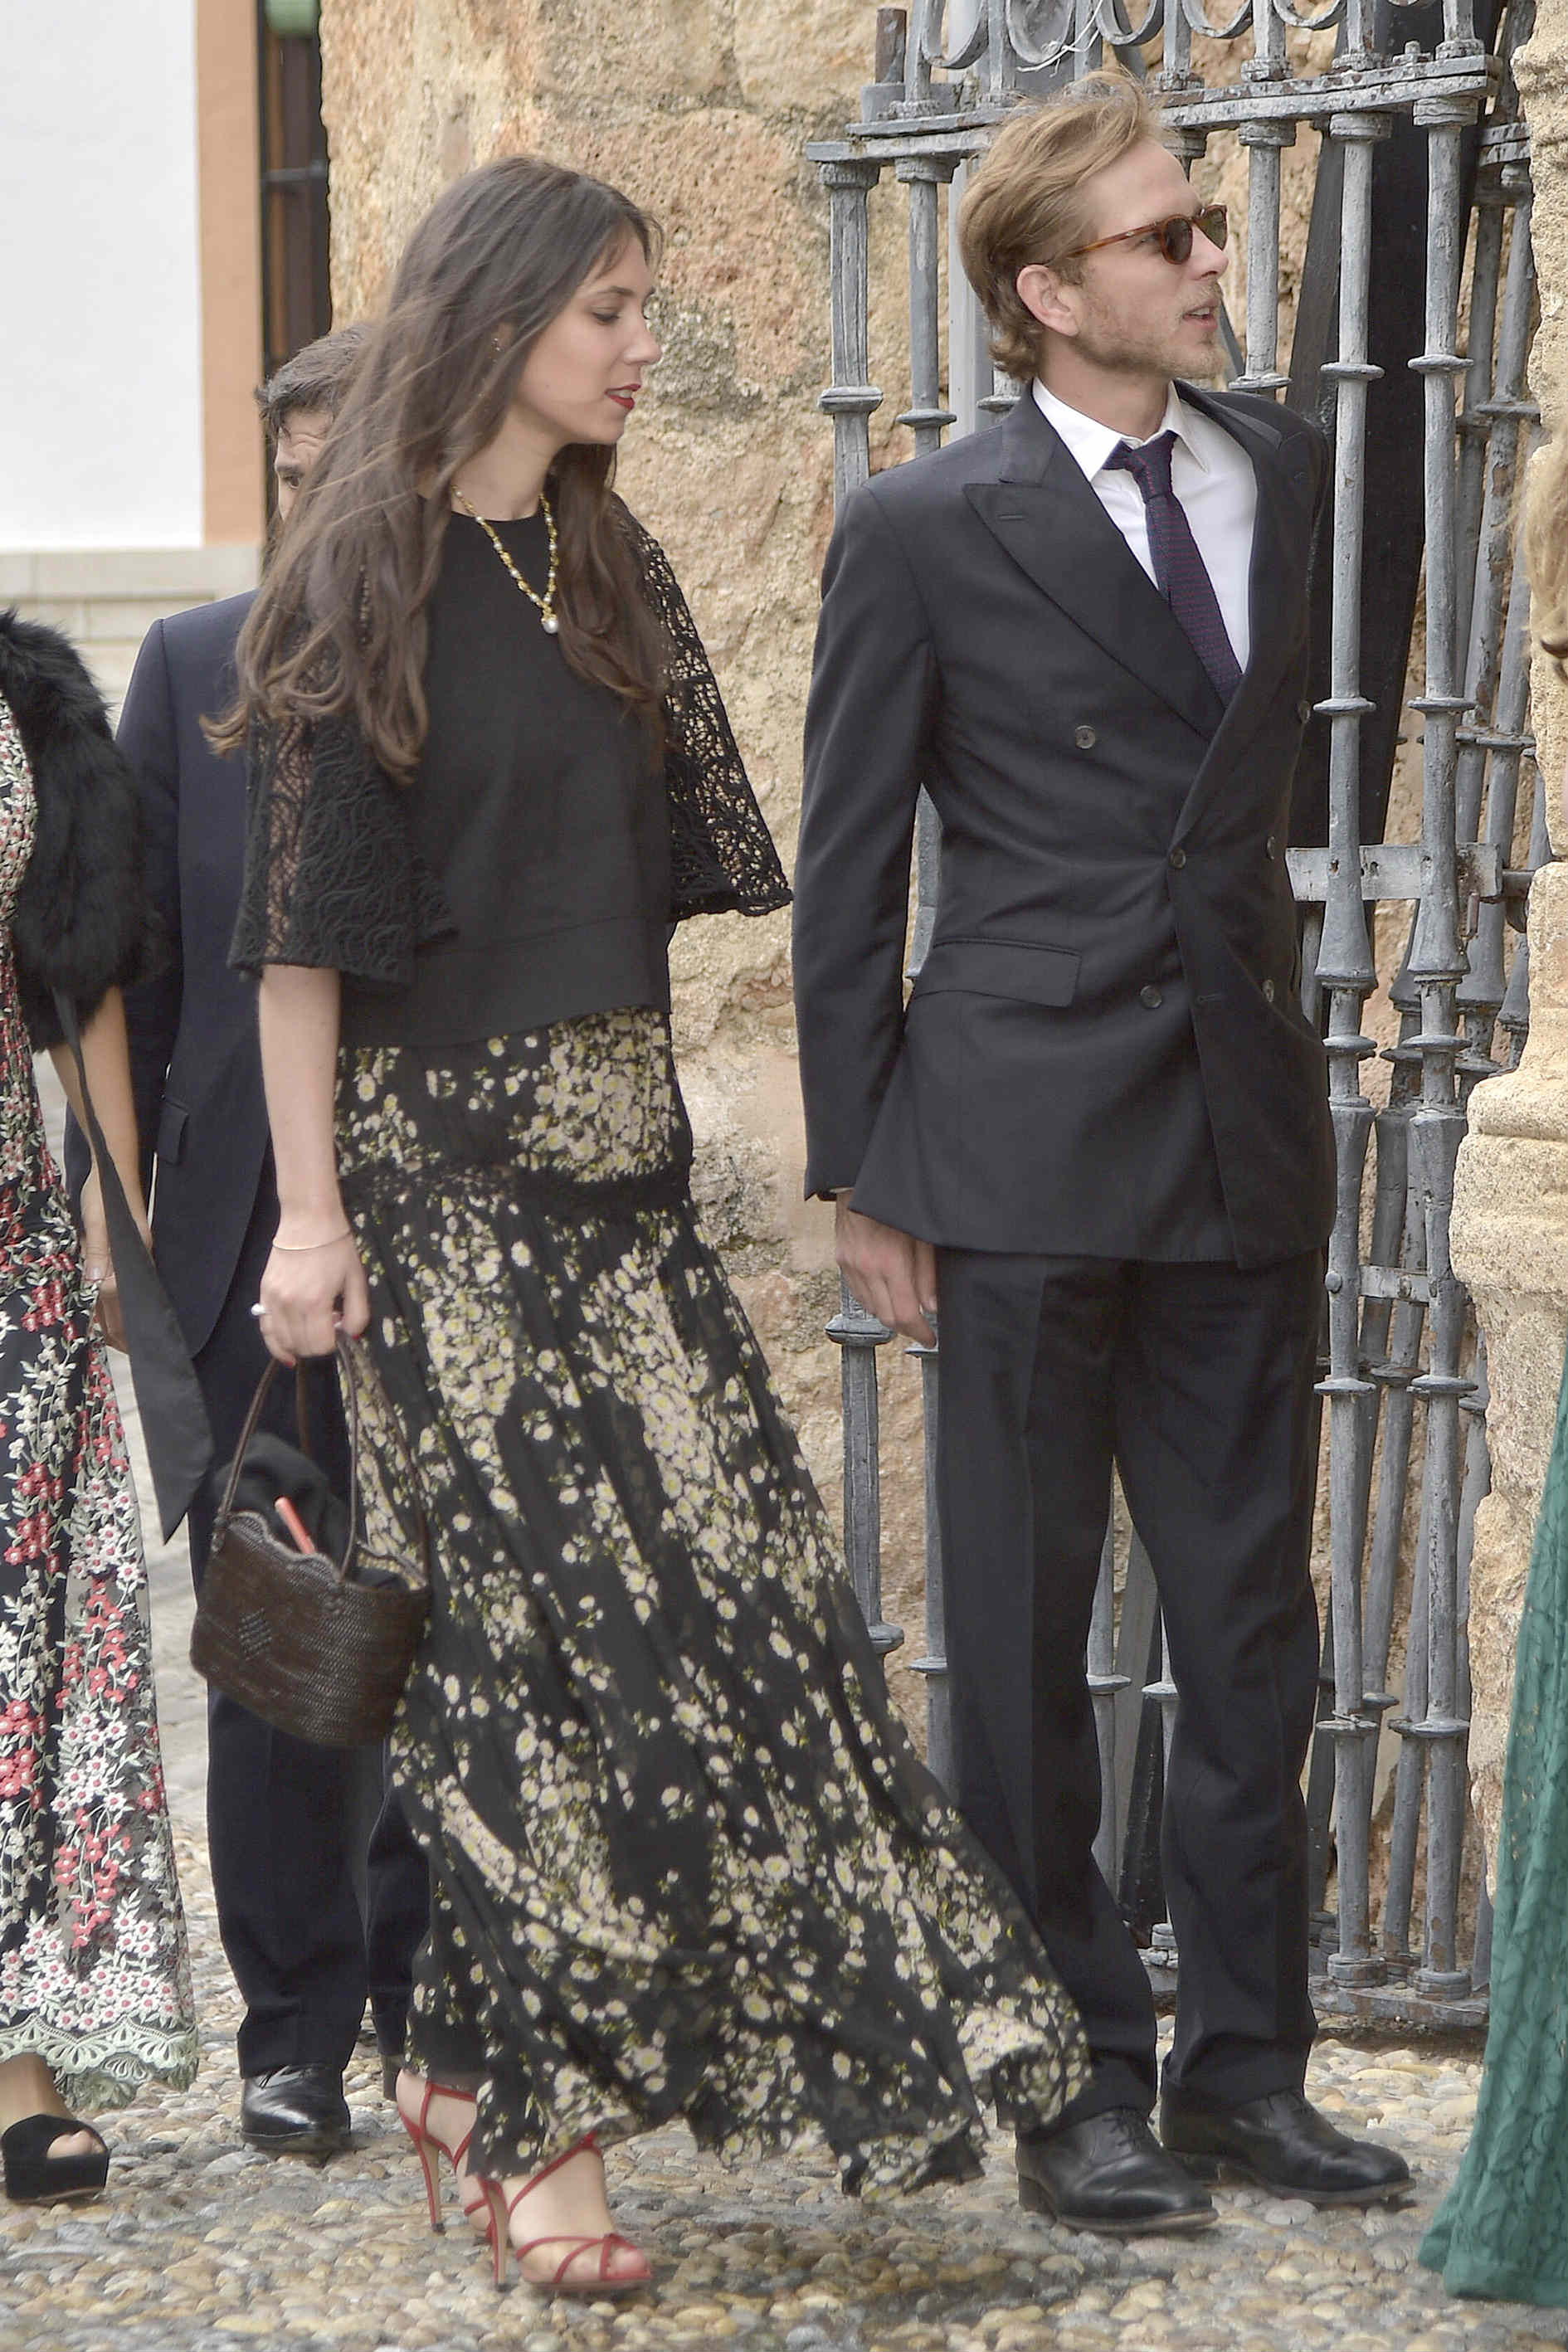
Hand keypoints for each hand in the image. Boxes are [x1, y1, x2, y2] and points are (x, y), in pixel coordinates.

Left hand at [78, 1169, 136, 1352]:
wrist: (113, 1167)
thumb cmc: (105, 1192)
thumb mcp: (97, 1222)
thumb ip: (97, 1252)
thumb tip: (95, 1285)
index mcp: (132, 1256)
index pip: (124, 1296)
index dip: (119, 1319)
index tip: (119, 1343)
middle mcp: (136, 1258)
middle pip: (129, 1299)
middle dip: (124, 1325)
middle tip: (121, 1350)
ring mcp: (133, 1254)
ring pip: (126, 1291)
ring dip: (119, 1313)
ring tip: (118, 1337)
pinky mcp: (128, 1248)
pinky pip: (123, 1279)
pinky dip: (116, 1296)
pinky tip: (112, 1304)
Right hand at [257, 1225, 369, 1364]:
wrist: (308, 1221)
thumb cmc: (337, 1248)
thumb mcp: (357, 1280)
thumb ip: (358, 1313)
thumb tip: (351, 1337)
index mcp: (315, 1303)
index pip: (321, 1345)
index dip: (333, 1344)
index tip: (339, 1330)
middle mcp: (290, 1306)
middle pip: (302, 1346)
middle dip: (318, 1346)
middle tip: (328, 1327)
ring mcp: (273, 1300)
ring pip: (282, 1342)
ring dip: (299, 1347)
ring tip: (311, 1334)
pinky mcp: (263, 1293)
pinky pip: (265, 1328)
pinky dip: (276, 1344)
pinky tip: (287, 1354)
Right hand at [835, 1199, 937, 1344]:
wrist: (858, 1182)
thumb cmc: (894, 1204)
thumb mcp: (922, 1236)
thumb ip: (927, 1274)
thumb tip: (931, 1306)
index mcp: (890, 1262)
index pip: (905, 1314)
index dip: (920, 1332)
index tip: (931, 1338)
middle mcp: (866, 1268)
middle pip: (886, 1318)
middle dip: (907, 1329)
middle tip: (922, 1330)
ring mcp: (851, 1266)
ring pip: (871, 1308)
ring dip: (890, 1315)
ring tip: (906, 1310)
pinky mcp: (842, 1261)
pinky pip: (858, 1294)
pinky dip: (874, 1301)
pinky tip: (886, 1294)